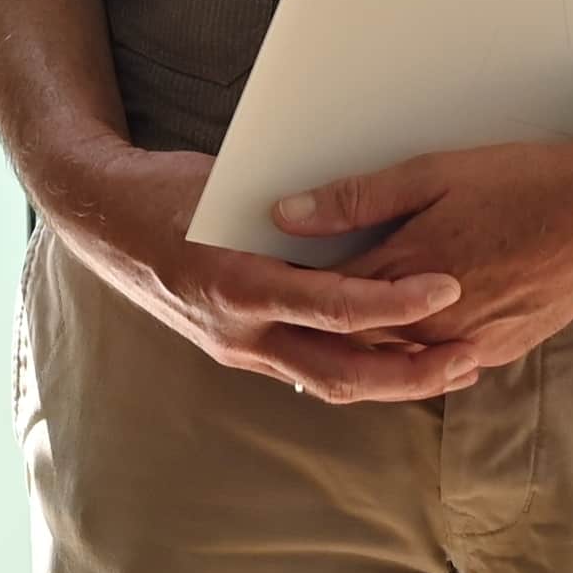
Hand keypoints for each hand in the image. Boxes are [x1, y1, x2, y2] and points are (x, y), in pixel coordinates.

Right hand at [37, 138, 468, 401]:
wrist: (101, 220)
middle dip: (411, 373)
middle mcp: (240, 333)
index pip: (334, 307)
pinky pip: (311, 370)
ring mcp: (240, 349)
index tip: (447, 289)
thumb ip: (292, 216)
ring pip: (331, 383)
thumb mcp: (227, 189)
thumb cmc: (166, 192)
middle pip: (343, 372)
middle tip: (471, 356)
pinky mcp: (242, 350)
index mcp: (239, 286)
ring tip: (454, 365)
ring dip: (394, 380)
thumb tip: (357, 211)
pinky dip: (360, 368)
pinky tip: (400, 358)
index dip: (395, 303)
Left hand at [265, 135, 572, 389]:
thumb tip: (286, 215)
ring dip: (361, 344)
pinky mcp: (498, 351)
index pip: (324, 295)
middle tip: (286, 303)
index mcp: (408, 270)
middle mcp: (433, 321)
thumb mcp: (435, 172)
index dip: (289, 287)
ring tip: (332, 319)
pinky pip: (436, 367)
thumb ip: (358, 199)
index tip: (260, 272)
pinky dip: (409, 354)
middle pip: (350, 340)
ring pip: (391, 361)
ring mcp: (468, 343)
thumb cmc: (524, 181)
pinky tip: (394, 334)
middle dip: (315, 324)